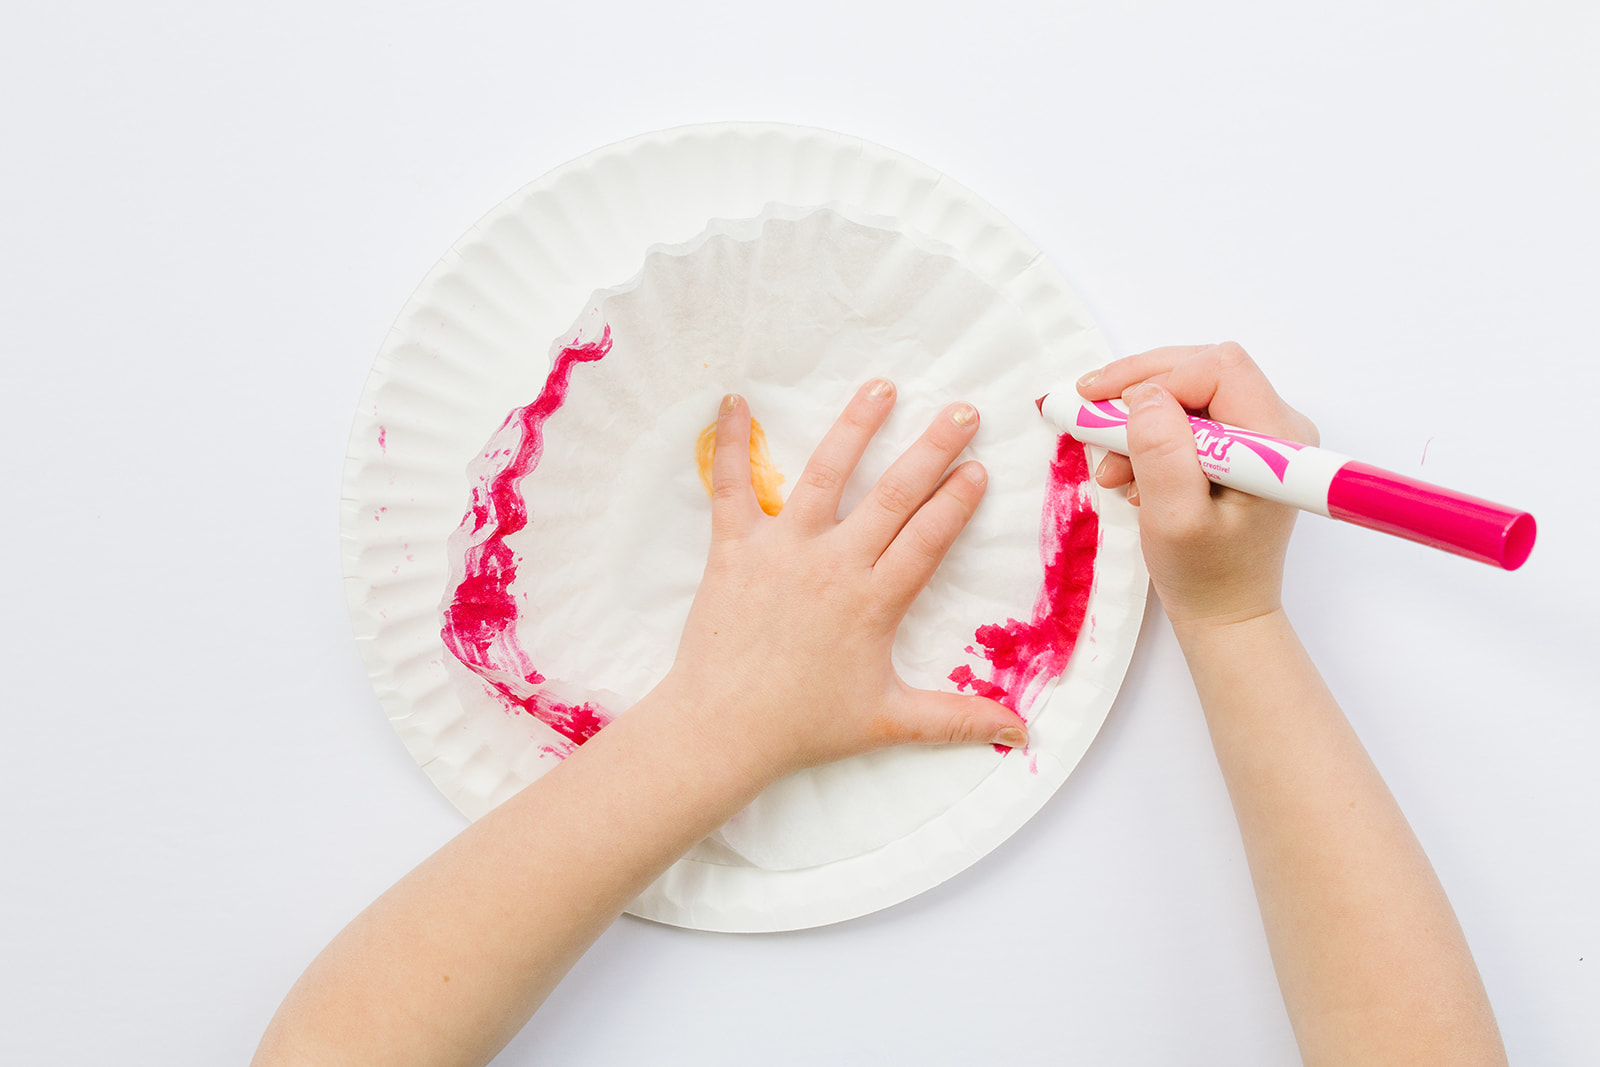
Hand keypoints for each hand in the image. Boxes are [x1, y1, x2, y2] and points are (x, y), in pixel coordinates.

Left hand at [658, 379, 1027, 780]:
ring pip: (824, 475)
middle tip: (962, 411)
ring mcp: (782, 550)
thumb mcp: (889, 722)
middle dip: (932, 450)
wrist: (723, 729)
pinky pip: (730, 487)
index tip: (979, 468)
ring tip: (881, 386)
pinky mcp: (733, 548)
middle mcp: (833, 565)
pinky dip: (727, 443)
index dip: (956, 502)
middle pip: (893, 495)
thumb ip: (957, 718)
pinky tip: (732, 400)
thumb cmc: (804, 726)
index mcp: (874, 602)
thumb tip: (1023, 735)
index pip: (927, 539)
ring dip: (855, 427)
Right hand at [1076, 343, 1318, 627]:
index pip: (1217, 368)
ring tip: (1110, 468)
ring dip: (1138, 419)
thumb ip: (1162, 454)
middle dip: (1138, 389)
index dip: (1156, 379)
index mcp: (1276, 440)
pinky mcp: (1239, 445)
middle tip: (1086, 412)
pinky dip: (1148, 435)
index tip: (1102, 408)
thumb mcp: (1174, 520)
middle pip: (1201, 368)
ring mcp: (1259, 434)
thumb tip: (1142, 396)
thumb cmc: (1205, 575)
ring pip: (1189, 389)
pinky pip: (1188, 414)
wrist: (1225, 612)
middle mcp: (1277, 426)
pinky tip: (1130, 472)